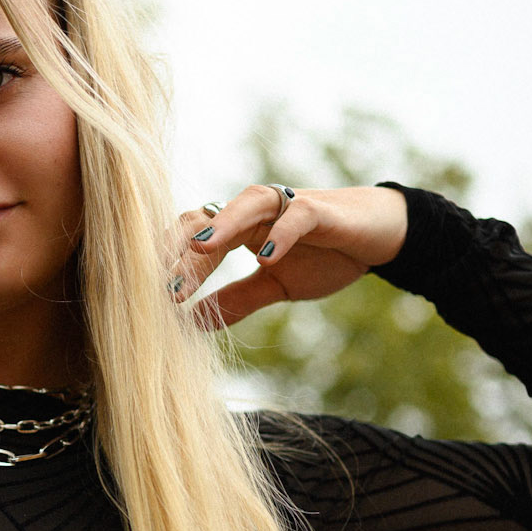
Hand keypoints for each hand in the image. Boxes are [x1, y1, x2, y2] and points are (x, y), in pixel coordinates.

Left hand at [169, 183, 408, 328]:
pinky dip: (281, 234)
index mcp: (237, 229)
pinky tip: (266, 257)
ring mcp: (286, 205)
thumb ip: (235, 301)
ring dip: (220, 226)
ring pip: (244, 204)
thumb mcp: (274, 286)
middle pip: (206, 219)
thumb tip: (192, 325)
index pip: (193, 243)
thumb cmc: (325, 255)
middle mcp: (254, 211)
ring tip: (199, 250)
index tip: (150, 300)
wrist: (381, 236)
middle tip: (161, 281)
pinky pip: (296, 217)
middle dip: (181, 248)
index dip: (172, 268)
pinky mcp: (320, 210)